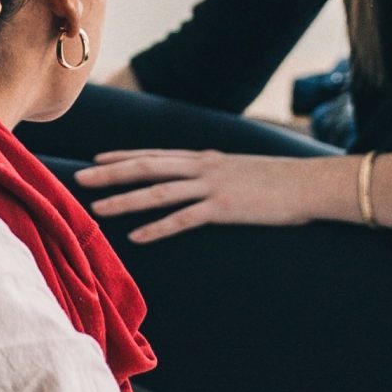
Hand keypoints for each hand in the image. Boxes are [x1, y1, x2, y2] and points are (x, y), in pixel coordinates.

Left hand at [77, 150, 348, 242]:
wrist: (312, 183)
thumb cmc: (284, 180)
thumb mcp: (245, 169)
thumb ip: (222, 173)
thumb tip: (208, 178)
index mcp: (208, 158)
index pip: (157, 154)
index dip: (125, 157)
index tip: (98, 159)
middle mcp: (204, 167)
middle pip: (148, 167)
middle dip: (111, 173)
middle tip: (80, 178)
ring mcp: (213, 187)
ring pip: (158, 192)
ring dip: (125, 200)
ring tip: (97, 208)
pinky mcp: (224, 208)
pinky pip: (183, 220)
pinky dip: (157, 228)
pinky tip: (137, 237)